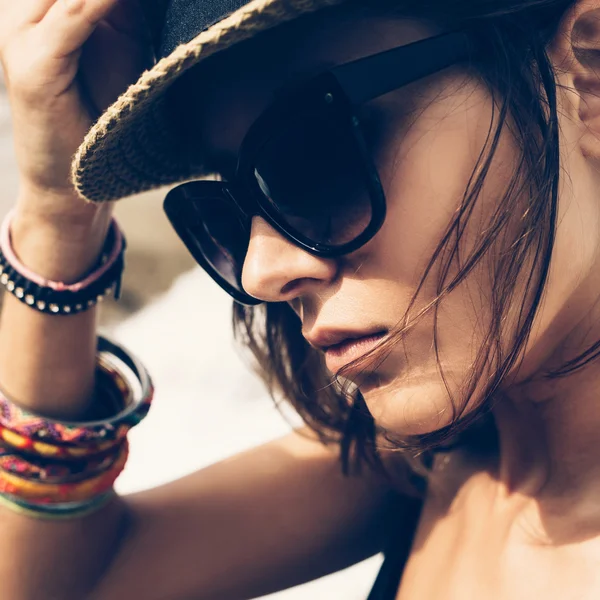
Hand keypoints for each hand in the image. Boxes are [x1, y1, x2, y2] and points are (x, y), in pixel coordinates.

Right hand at [0, 0, 151, 220]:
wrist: (72, 180)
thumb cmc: (99, 114)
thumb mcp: (120, 43)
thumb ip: (124, 5)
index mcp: (45, 2)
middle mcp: (25, 7)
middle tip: (141, 5)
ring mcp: (20, 32)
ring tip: (138, 8)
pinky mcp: (30, 64)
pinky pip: (73, 17)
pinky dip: (102, 3)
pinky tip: (125, 3)